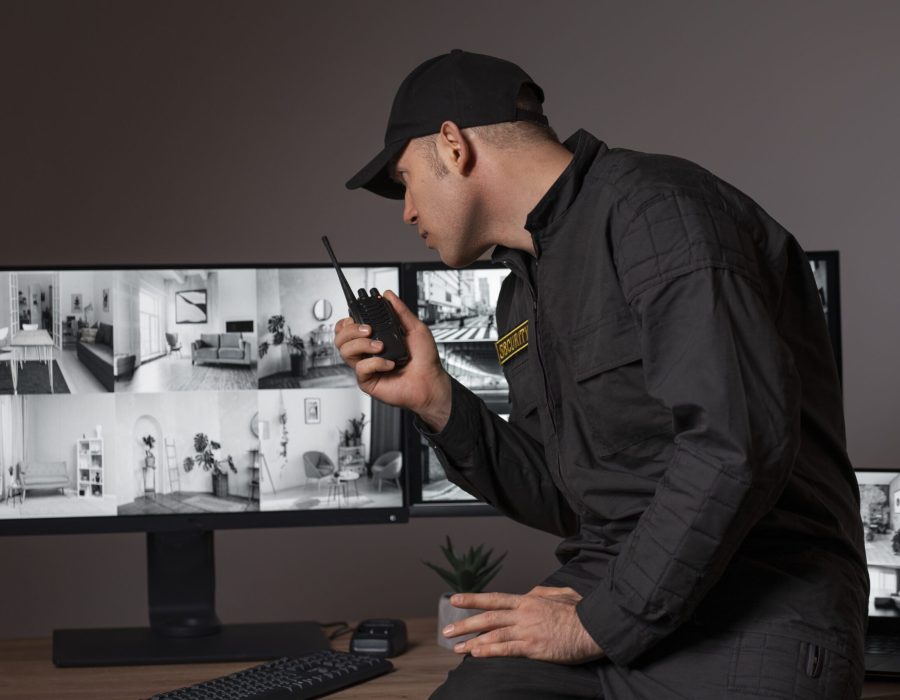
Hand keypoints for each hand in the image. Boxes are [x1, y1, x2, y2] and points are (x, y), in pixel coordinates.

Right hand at [334, 291, 450, 427]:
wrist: (431, 381)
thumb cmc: (425, 360)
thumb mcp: (416, 328)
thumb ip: (400, 311)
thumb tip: (388, 295)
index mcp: (375, 338)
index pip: (348, 328)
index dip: (347, 321)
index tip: (356, 316)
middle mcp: (368, 352)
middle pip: (340, 338)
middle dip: (351, 330)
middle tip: (369, 329)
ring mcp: (367, 366)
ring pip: (345, 351)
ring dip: (362, 344)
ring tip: (380, 346)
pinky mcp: (368, 381)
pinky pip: (360, 368)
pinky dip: (375, 363)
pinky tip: (388, 363)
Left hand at [443, 586, 604, 664]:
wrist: (594, 626)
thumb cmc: (581, 612)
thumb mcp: (560, 593)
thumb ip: (541, 593)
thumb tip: (529, 592)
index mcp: (528, 600)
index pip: (494, 598)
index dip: (473, 599)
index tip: (455, 599)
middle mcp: (523, 614)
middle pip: (488, 617)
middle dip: (465, 623)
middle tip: (447, 629)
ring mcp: (527, 631)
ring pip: (493, 634)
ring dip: (472, 641)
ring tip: (456, 647)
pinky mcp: (534, 648)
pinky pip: (507, 649)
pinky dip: (489, 651)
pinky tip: (476, 654)